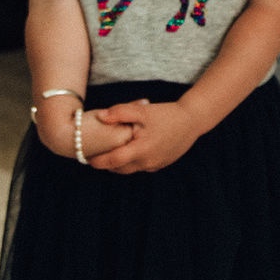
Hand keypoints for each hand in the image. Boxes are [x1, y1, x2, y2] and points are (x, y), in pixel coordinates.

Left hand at [87, 99, 204, 174]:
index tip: (86, 157)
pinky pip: (141, 166)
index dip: (98, 161)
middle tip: (93, 156)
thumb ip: (120, 112)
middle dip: (106, 164)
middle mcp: (147, 162)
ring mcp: (154, 165)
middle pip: (119, 168)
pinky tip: (129, 151)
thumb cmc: (166, 114)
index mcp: (140, 150)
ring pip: (130, 169)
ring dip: (118, 164)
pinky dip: (132, 162)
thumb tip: (100, 116)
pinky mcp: (161, 164)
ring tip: (108, 153)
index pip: (113, 161)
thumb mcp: (143, 110)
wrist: (193, 120)